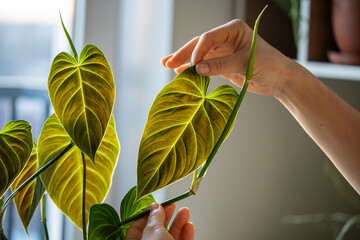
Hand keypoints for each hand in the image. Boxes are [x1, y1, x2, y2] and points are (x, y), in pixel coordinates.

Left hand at [125, 203, 193, 239]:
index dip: (147, 214)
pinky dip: (185, 235)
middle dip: (166, 216)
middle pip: (155, 231)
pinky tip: (189, 227)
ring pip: (170, 238)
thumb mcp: (153, 232)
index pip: (137, 227)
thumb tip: (155, 207)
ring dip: (179, 223)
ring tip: (185, 212)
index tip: (157, 204)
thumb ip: (154, 217)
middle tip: (173, 205)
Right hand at [161, 19, 300, 97]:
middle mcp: (226, 38)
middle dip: (184, 53)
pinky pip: (204, 65)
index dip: (197, 51)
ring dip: (184, 60)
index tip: (190, 65)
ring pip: (199, 55)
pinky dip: (193, 69)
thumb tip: (198, 69)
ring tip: (167, 65)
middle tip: (168, 63)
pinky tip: (181, 72)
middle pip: (200, 44)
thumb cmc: (269, 65)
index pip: (209, 38)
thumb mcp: (245, 63)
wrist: (278, 79)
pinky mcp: (222, 64)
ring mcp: (223, 51)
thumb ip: (221, 66)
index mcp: (233, 30)